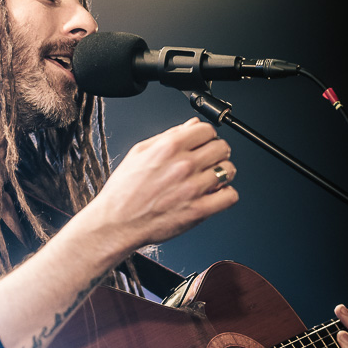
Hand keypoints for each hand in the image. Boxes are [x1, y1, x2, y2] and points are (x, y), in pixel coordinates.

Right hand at [90, 117, 237, 254]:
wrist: (116, 223)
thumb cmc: (123, 192)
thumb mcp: (139, 152)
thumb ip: (168, 136)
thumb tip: (190, 125)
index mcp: (169, 147)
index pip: (207, 130)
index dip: (207, 136)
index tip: (204, 143)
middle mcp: (183, 165)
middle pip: (222, 147)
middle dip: (217, 152)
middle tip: (209, 161)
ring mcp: (193, 188)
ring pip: (228, 170)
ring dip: (223, 173)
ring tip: (211, 179)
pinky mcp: (199, 210)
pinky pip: (230, 196)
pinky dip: (226, 195)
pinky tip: (214, 195)